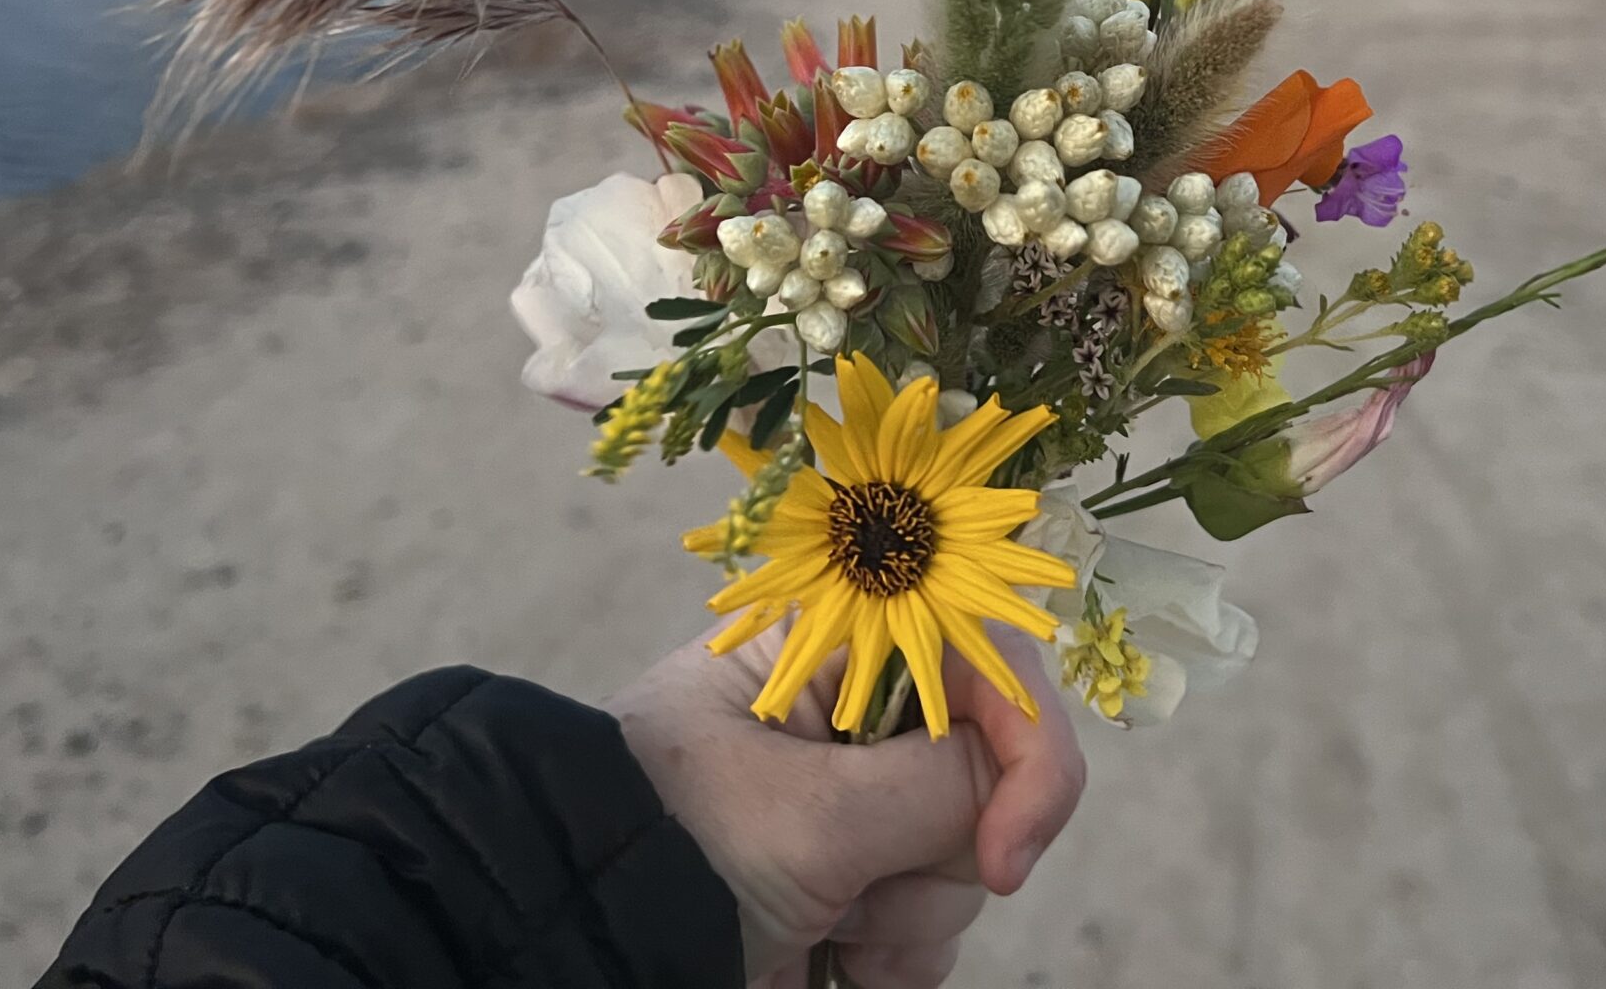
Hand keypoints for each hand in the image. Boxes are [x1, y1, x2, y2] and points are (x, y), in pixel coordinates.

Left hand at [612, 621, 1085, 987]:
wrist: (578, 946)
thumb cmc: (668, 846)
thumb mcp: (808, 814)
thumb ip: (938, 787)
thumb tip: (1017, 787)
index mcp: (837, 649)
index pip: (987, 659)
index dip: (1027, 750)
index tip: (1006, 855)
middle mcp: (856, 717)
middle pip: (991, 771)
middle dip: (946, 849)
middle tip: (860, 883)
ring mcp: (857, 808)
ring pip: (965, 859)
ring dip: (909, 917)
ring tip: (823, 925)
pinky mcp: (853, 888)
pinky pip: (932, 924)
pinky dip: (896, 959)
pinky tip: (833, 963)